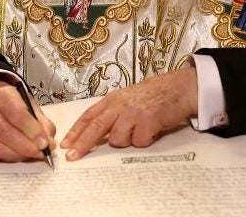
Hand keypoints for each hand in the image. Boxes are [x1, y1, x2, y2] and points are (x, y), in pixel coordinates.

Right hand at [0, 77, 55, 161]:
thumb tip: (49, 144)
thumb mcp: (33, 107)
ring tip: (34, 155)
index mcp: (5, 96)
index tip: (45, 143)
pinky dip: (12, 157)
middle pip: (6, 132)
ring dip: (20, 154)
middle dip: (27, 147)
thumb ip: (43, 123)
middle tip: (41, 153)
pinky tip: (23, 156)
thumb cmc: (17, 104)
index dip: (32, 131)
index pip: (17, 114)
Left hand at [60, 66, 198, 160]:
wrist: (179, 87)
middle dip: (82, 144)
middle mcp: (120, 105)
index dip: (76, 130)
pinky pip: (140, 142)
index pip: (89, 116)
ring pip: (119, 140)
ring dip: (128, 140)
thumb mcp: (128, 98)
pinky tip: (152, 129)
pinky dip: (146, 140)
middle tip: (72, 157)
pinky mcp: (148, 120)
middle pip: (96, 128)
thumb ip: (113, 113)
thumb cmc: (154, 95)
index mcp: (113, 100)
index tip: (66, 144)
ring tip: (140, 130)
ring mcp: (134, 112)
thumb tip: (96, 134)